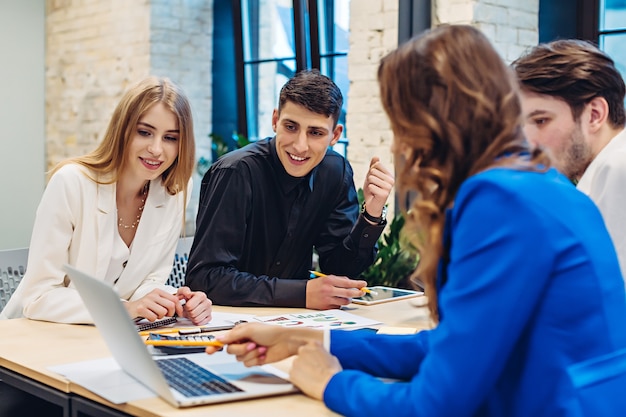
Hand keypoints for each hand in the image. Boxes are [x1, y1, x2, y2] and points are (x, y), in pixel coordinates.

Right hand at [124, 288, 181, 320]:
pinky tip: (148, 316)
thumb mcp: (156, 300)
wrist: (130, 309)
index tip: (179, 313)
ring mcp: (146, 301)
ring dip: (160, 317)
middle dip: (170, 313)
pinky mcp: (141, 308)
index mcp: (158, 291)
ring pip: (163, 312)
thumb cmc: (145, 305)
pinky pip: (153, 317)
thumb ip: (167, 301)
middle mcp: (153, 295)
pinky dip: (152, 319)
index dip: (179, 308)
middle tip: (165, 315)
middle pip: (171, 305)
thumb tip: (180, 304)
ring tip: (154, 314)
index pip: (174, 299)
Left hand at [175, 286, 212, 324]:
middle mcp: (207, 302)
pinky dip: (196, 321)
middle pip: (193, 313)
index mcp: (201, 295)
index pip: (190, 306)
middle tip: (188, 309)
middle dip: (188, 313)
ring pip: (196, 319)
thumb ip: (184, 291)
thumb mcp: (182, 291)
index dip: (186, 307)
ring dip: (192, 317)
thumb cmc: (186, 298)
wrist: (191, 303)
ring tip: (191, 312)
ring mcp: (209, 310)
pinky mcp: (209, 317)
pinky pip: (200, 323)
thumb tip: (188, 294)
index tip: (186, 304)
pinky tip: (195, 316)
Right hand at [205, 322, 322, 365]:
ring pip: (239, 358)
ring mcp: (249, 351)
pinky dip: (255, 359)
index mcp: (240, 332)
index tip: (208, 350)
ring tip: (261, 347)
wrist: (285, 342)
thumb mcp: (250, 329)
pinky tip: (263, 354)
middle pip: (231, 351)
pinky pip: (247, 363)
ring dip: (250, 353)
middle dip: (241, 348)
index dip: (215, 345)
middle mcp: (243, 341)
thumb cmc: (271, 331)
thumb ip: (233, 335)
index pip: (224, 339)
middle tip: (252, 344)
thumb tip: (220, 338)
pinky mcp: (255, 360)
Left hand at [290, 342, 341, 399]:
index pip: (310, 347)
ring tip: (311, 378)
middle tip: (313, 371)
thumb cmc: (334, 372)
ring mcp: (296, 361)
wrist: (330, 384)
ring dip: (301, 371)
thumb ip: (323, 355)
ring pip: (297, 365)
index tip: (315, 362)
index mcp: (313, 344)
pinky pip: (293, 375)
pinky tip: (306, 383)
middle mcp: (303, 350)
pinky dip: (298, 379)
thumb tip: (321, 358)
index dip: (313, 356)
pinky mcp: (292, 372)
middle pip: (302, 355)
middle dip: (306, 362)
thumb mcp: (332, 358)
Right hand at [305, 275, 366, 309]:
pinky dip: (340, 304)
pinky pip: (339, 307)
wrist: (302, 294)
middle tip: (362, 292)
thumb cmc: (315, 286)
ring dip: (348, 299)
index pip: (347, 282)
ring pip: (345, 301)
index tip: (364, 284)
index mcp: (329, 280)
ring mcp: (328, 300)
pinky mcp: (326, 307)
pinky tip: (335, 301)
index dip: (357, 283)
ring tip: (345, 296)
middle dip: (358, 292)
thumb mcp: (326, 278)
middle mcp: (329, 290)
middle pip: (349, 293)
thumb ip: (338, 280)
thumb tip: (351, 283)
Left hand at [362, 156, 393, 218]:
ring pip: (371, 178)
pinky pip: (370, 186)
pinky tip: (373, 195)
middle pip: (372, 171)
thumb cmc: (372, 190)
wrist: (372, 205)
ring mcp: (389, 187)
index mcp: (389, 175)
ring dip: (368, 185)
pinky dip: (369, 190)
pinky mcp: (384, 194)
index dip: (370, 172)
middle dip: (369, 179)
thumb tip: (376, 156)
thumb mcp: (371, 176)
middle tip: (373, 186)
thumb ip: (373, 166)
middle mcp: (391, 180)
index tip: (373, 179)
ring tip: (373, 190)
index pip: (376, 165)